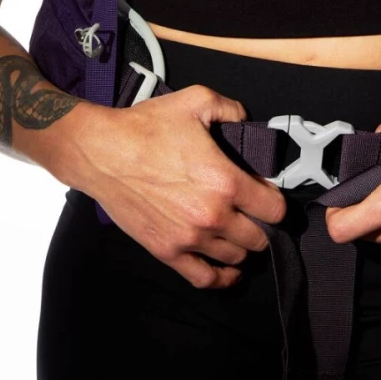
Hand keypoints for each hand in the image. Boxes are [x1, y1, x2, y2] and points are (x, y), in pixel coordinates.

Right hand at [60, 86, 288, 289]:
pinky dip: (222, 278)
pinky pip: (205, 278)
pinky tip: (228, 270)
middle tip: (254, 214)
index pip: (274, 210)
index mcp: (226, 181)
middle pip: (259, 238)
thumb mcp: (196, 100)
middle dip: (262, 226)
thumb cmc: (147, 127)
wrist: (103, 152)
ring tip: (239, 234)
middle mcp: (213, 216)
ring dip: (242, 247)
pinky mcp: (167, 252)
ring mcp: (190, 239)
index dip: (277, 202)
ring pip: (235, 258)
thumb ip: (231, 108)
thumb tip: (246, 119)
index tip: (268, 195)